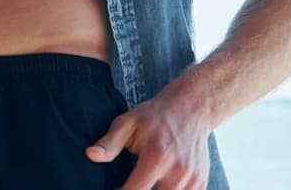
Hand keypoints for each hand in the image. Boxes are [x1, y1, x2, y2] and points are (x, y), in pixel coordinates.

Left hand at [86, 89, 212, 189]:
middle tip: (128, 186)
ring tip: (143, 183)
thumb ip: (110, 143)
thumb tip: (90, 155)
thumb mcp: (128, 122)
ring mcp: (192, 179)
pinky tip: (159, 185)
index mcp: (157, 157)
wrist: (190, 108)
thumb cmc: (155, 116)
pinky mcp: (200, 184)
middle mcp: (178, 171)